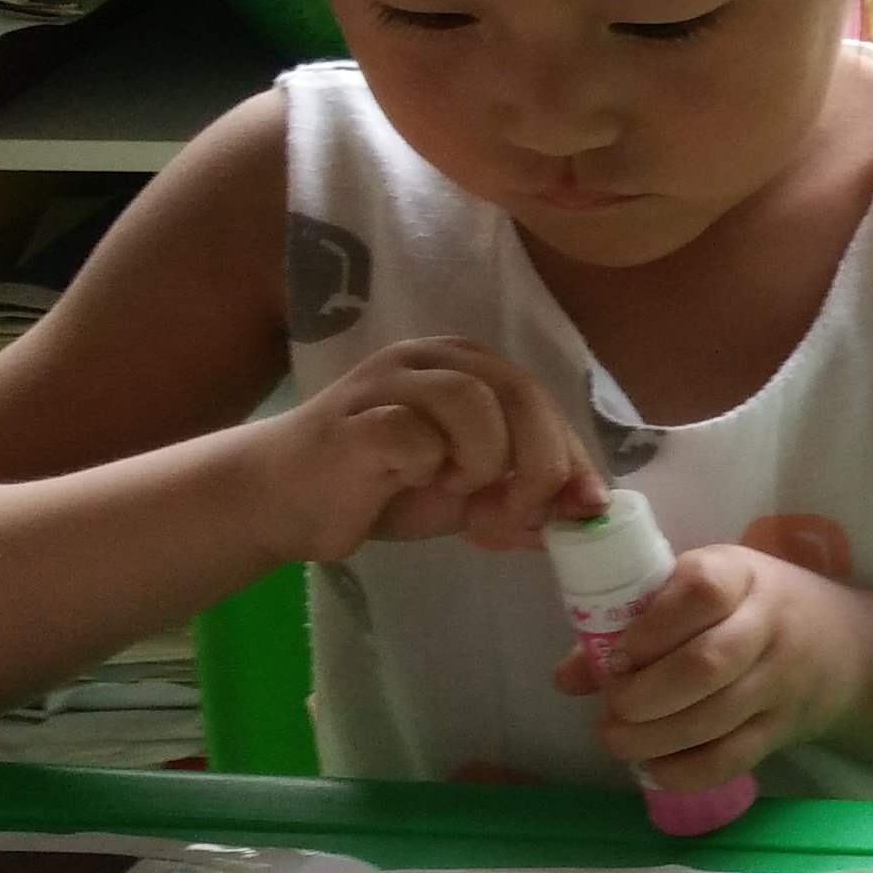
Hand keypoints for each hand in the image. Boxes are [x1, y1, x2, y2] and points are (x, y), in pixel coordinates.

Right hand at [251, 336, 599, 561]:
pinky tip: (405, 481)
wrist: (284, 502)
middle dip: (539, 465)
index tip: (579, 510)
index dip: (571, 457)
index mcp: (469, 366)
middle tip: (517, 513)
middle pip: (521, 393)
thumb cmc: (380, 489)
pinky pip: (416, 435)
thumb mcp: (470, 496)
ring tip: (455, 490)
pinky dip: (428, 467)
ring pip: (475, 402)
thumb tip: (588, 514)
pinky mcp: (356, 416)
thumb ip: (525, 496)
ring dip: (483, 462)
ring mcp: (390, 380)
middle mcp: (434, 358)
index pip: (544, 402)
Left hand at [556, 542, 865, 796]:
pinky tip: (654, 766)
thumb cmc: (754, 608)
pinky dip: (682, 772)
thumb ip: (635, 624)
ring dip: (652, 739)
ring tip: (619, 739)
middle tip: (614, 708)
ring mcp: (781, 681)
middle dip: (643, 696)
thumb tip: (567, 678)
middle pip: (705, 665)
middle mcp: (770, 624)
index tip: (617, 655)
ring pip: (714, 718)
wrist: (847, 648)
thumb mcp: (705, 591)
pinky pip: (730, 760)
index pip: (701, 592)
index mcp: (741, 575)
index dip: (650, 629)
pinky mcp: (783, 728)